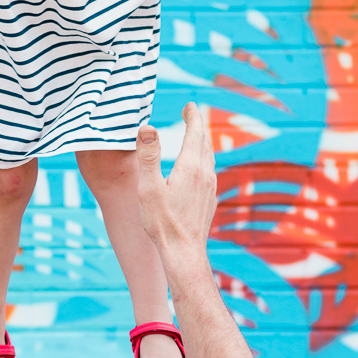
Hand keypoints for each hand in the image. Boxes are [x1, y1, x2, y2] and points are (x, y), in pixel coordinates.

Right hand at [137, 103, 216, 258]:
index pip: (195, 132)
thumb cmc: (163, 222)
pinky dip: (204, 158)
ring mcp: (210, 187)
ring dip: (203, 141)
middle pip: (205, 141)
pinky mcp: (210, 199)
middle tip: (191, 113)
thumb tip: (147, 127)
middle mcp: (205, 174)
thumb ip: (148, 156)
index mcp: (190, 167)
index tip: (190, 104)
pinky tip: (198, 166)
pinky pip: (210, 170)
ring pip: (210, 156)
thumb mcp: (148, 187)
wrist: (184, 253)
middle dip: (198, 124)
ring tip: (196, 134)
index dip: (193, 115)